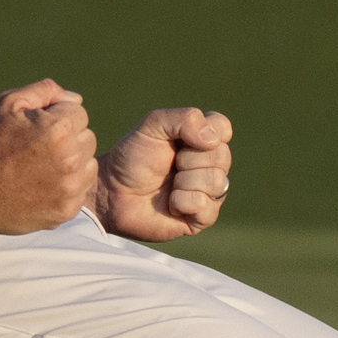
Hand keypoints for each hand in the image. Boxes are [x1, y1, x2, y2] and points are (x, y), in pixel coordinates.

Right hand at [0, 79, 94, 234]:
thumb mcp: (8, 103)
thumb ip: (46, 91)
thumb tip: (74, 98)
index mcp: (59, 128)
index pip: (78, 112)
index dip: (57, 116)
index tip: (36, 129)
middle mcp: (70, 158)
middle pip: (87, 138)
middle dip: (68, 138)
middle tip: (38, 148)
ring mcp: (69, 188)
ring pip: (88, 166)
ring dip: (72, 163)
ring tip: (41, 167)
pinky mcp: (65, 211)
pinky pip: (80, 192)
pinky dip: (67, 188)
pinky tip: (42, 186)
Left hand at [94, 107, 232, 241]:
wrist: (114, 191)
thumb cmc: (133, 157)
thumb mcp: (153, 125)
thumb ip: (185, 119)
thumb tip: (213, 140)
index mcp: (202, 139)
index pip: (223, 128)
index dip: (202, 133)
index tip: (179, 140)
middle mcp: (210, 164)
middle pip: (222, 156)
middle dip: (188, 160)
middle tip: (169, 164)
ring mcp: (208, 192)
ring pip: (217, 181)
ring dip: (184, 182)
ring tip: (169, 185)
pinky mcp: (202, 217)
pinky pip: (207, 207)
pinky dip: (183, 203)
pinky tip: (170, 203)